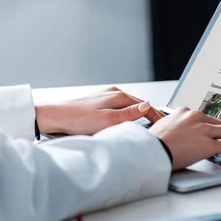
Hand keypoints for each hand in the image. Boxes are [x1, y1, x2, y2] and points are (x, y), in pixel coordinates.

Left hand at [35, 86, 164, 134]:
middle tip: (159, 126)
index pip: (146, 106)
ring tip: (147, 125)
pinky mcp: (98, 104)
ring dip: (138, 115)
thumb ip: (130, 114)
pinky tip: (126, 122)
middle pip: (138, 105)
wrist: (55, 118)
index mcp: (118, 96)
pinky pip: (119, 109)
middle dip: (150, 115)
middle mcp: (113, 94)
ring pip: (129, 107)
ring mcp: (105, 97)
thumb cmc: (78, 120)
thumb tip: (148, 106)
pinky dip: (127, 115)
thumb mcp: (108, 120)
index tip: (165, 125)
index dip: (157, 116)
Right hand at [149, 107, 220, 170]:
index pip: (206, 118)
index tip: (217, 132)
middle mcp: (196, 117)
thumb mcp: (162, 128)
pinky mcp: (209, 145)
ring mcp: (204, 130)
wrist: (149, 151)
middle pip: (220, 124)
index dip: (213, 127)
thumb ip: (174, 128)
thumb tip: (177, 136)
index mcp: (185, 112)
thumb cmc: (152, 143)